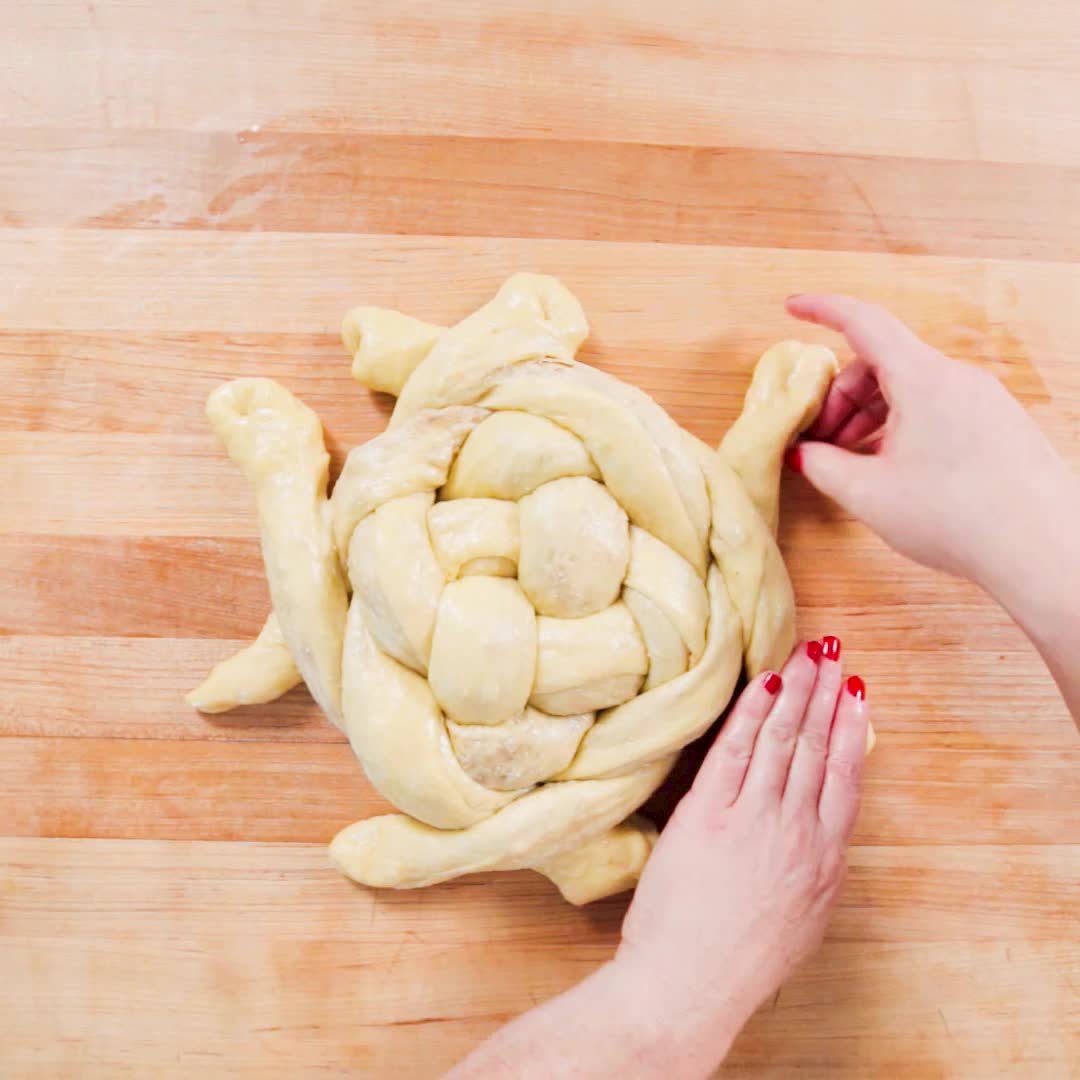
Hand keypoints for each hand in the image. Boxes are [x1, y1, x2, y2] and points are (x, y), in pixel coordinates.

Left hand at [614, 639, 869, 1070]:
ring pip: (783, 740)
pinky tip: (765, 684)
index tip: (857, 693)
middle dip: (825, 694)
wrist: (691, 983)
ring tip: (806, 655)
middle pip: (817, 746)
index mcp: (824, 858)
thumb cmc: (745, 960)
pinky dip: (753, 712)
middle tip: (833, 654)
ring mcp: (752, 818)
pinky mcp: (707, 813)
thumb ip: (818, 866)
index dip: (854, 729)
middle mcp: (795, 830)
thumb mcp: (806, 917)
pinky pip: (735, 749)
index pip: (846, 776)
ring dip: (797, 690)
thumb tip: (823, 829)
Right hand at [782, 294, 1072, 588]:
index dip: (822, 310)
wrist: (1040, 550)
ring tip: (853, 463)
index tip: (793, 307)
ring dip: (871, 417)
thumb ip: (823, 466)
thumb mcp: (868, 494)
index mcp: (923, 379)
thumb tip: (803, 453)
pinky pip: (940, 409)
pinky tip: (894, 471)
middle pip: (883, 364)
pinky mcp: (1000, 426)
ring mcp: (984, 401)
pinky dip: (905, 428)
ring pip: (912, 390)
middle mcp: (957, 379)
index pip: (864, 323)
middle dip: (841, 397)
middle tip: (819, 441)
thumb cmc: (957, 517)